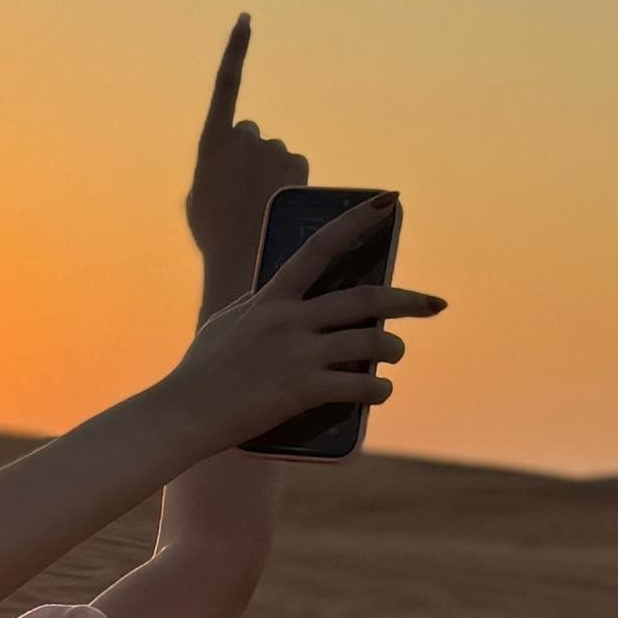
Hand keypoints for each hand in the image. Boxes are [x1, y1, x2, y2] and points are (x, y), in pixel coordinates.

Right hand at [165, 198, 441, 449]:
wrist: (183, 413)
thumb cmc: (200, 372)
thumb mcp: (227, 323)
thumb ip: (258, 306)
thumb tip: (282, 297)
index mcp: (272, 298)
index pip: (320, 247)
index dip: (357, 221)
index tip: (389, 204)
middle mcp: (290, 320)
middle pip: (365, 299)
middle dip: (408, 301)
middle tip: (435, 305)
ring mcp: (297, 355)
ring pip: (370, 343)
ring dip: (393, 349)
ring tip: (395, 355)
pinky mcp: (302, 391)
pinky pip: (359, 386)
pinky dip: (378, 390)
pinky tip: (381, 392)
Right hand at [181, 15, 309, 314]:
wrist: (240, 257)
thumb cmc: (214, 233)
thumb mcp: (200, 198)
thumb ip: (212, 169)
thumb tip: (228, 160)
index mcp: (211, 143)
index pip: (226, 86)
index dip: (237, 52)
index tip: (247, 20)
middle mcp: (242, 139)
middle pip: (250, 135)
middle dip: (250, 156)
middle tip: (243, 193)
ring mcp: (269, 151)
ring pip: (275, 153)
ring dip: (272, 172)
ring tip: (261, 207)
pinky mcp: (294, 165)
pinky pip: (296, 166)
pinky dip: (291, 181)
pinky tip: (280, 205)